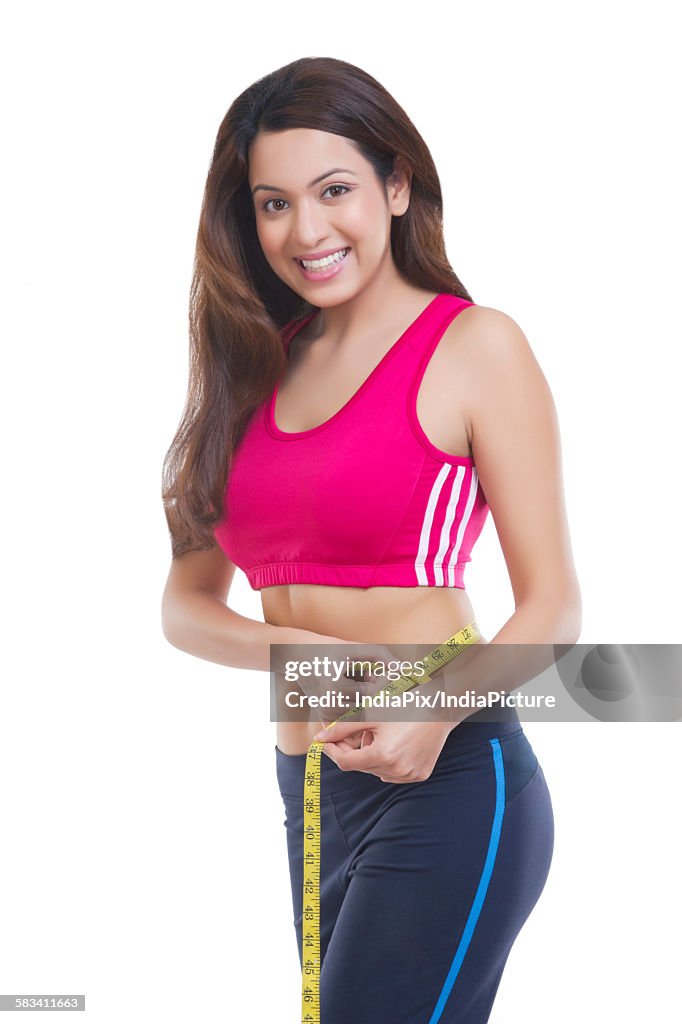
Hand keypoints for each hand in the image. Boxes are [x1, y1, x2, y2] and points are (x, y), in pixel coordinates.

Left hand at [311, 719, 456, 782]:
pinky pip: (393, 774)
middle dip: (352, 750)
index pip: (345, 762)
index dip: (332, 751)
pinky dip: (387, 762)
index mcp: (383, 755)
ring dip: (371, 755)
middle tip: (352, 732)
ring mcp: (409, 775)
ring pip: (376, 771)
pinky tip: (393, 743)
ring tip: (379, 734)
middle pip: (360, 766)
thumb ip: (343, 728)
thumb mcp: (371, 714)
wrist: (440, 708)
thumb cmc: (405, 706)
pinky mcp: (419, 775)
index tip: (325, 742)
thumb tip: (320, 739)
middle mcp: (396, 770)